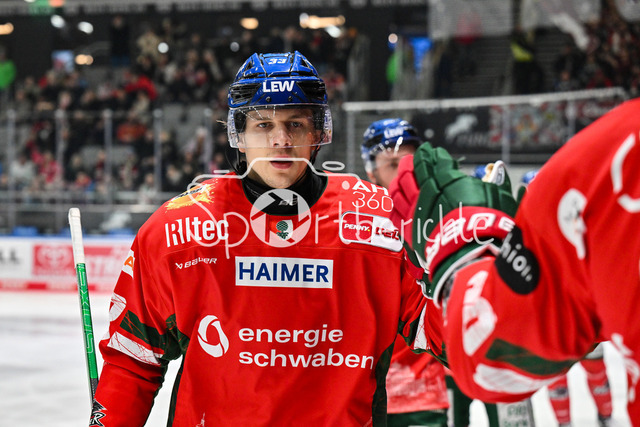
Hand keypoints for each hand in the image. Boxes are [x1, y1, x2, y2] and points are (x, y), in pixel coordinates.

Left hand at [389, 143, 517, 304]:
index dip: (433, 155)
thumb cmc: (487, 227)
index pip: (435, 161)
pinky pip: (395, 211)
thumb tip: (498, 173)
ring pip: (399, 188)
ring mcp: (414, 210)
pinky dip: (395, 202)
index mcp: (447, 180)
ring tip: (402, 175)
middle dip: (414, 162)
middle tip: (415, 159)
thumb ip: (495, 182)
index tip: (433, 153)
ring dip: (400, 178)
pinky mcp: (408, 228)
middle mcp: (427, 192)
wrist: (469, 256)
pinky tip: (396, 200)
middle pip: (413, 171)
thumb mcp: (499, 198)